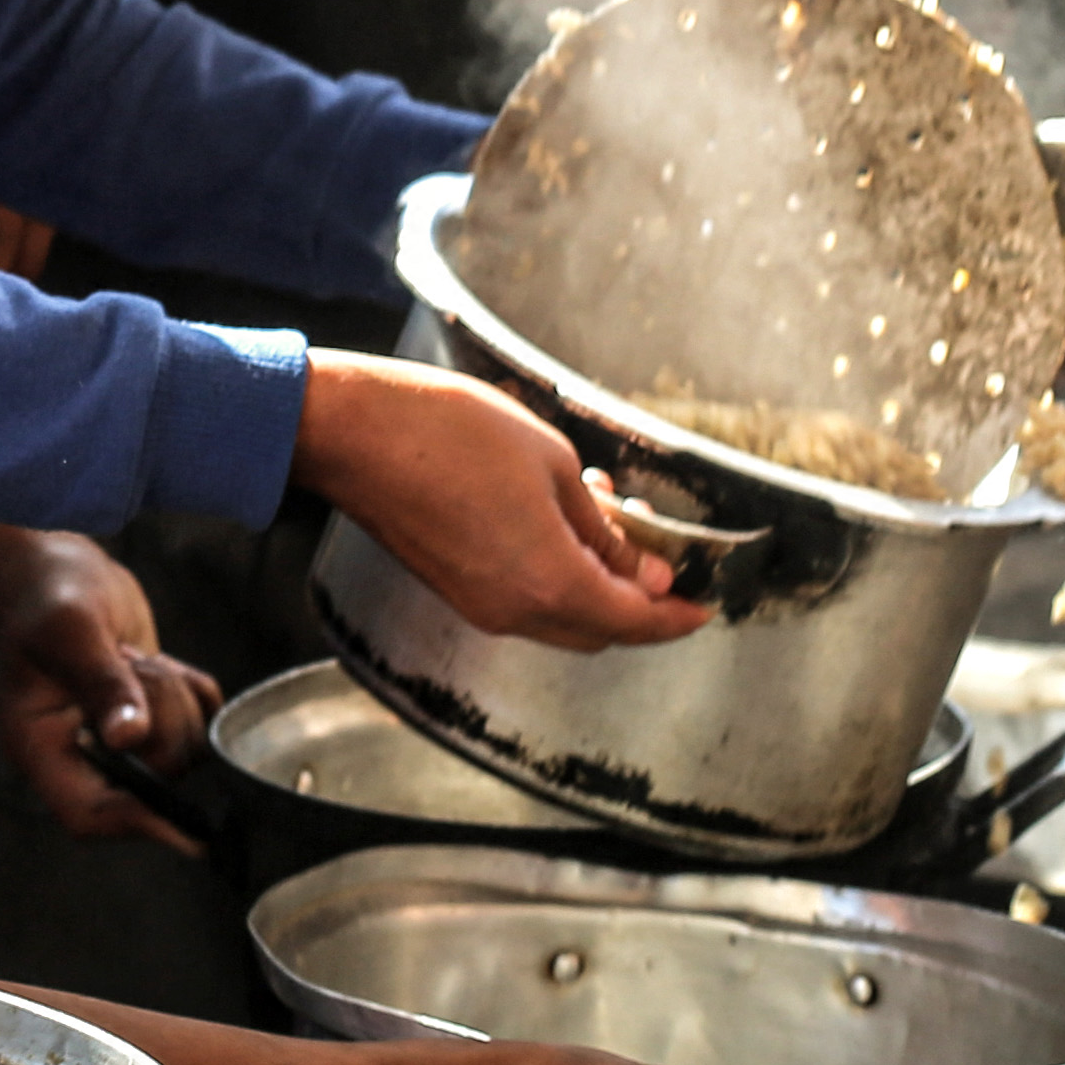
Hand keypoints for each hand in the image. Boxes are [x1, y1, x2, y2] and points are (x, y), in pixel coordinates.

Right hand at [0, 524, 220, 855]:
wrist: (59, 564)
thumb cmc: (47, 593)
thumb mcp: (71, 630)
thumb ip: (101, 682)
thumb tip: (130, 736)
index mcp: (41, 747)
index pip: (88, 814)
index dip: (137, 824)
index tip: (188, 826)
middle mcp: (82, 753)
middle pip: (150, 780)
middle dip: (165, 724)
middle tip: (139, 669)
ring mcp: (121, 738)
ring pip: (183, 751)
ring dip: (177, 700)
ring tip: (139, 659)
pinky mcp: (153, 717)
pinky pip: (201, 725)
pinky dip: (196, 692)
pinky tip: (164, 662)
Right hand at [292, 354, 707, 650]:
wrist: (357, 435)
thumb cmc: (452, 433)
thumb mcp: (552, 463)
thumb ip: (603, 527)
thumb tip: (644, 569)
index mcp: (550, 582)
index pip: (635, 621)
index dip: (677, 616)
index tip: (707, 603)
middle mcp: (516, 612)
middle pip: (601, 630)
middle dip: (640, 602)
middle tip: (663, 554)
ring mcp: (481, 606)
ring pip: (563, 620)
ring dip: (597, 585)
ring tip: (607, 517)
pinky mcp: (456, 589)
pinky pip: (527, 604)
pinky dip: (558, 579)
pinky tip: (561, 524)